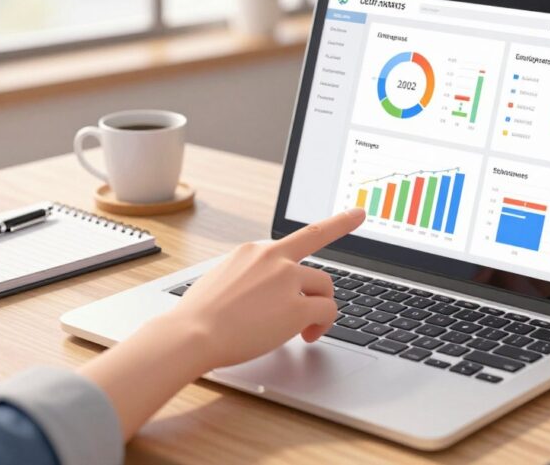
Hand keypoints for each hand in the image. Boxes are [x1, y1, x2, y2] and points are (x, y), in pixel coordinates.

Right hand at [168, 208, 365, 369]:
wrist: (192, 334)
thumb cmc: (199, 316)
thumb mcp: (222, 280)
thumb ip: (250, 276)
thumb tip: (264, 292)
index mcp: (255, 252)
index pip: (303, 234)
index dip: (337, 224)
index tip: (357, 214)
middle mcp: (274, 259)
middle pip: (319, 271)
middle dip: (324, 284)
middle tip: (334, 270)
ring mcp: (287, 281)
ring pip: (325, 291)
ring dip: (319, 311)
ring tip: (303, 330)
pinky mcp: (296, 307)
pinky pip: (326, 312)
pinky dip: (321, 326)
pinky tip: (307, 336)